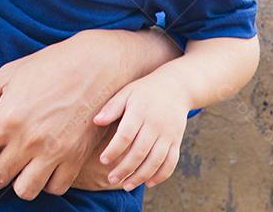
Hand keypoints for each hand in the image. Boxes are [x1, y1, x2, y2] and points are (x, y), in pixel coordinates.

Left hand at [0, 30, 146, 200]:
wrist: (98, 65)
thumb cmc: (50, 65)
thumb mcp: (10, 74)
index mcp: (8, 117)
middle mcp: (29, 139)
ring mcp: (54, 151)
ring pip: (25, 190)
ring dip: (16, 185)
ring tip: (16, 173)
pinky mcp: (76, 157)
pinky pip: (56, 187)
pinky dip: (46, 183)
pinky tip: (43, 170)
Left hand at [92, 64, 190, 190]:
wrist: (176, 87)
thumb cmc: (145, 91)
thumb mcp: (127, 93)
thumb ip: (112, 108)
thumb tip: (96, 121)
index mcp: (140, 112)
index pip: (126, 135)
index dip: (114, 150)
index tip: (103, 160)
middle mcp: (155, 124)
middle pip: (140, 151)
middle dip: (125, 169)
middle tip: (111, 178)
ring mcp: (168, 134)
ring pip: (156, 160)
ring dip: (141, 176)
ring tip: (126, 185)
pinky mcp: (176, 141)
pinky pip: (171, 162)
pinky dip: (161, 175)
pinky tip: (148, 183)